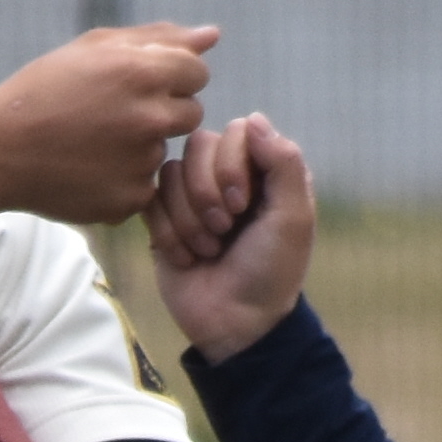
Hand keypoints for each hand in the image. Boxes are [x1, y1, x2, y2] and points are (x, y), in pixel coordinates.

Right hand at [0, 24, 217, 224]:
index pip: (198, 72)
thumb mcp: (95, 48)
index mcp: (143, 72)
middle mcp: (150, 118)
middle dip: (163, 110)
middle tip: (116, 114)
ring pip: (164, 150)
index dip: (171, 75)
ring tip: (95, 142)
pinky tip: (91, 169)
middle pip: (191, 113)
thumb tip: (212, 35)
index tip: (138, 83)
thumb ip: (159, 39)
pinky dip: (124, 179)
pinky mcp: (131, 199)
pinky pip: (146, 186)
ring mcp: (142, 163)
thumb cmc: (45, 90)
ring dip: (141, 146)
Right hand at [145, 114, 315, 363]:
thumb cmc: (270, 271)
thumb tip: (254, 117)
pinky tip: (186, 258)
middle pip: (199, 145)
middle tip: (224, 230)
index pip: (237, 131)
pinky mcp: (163, 219)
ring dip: (189, 218)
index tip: (242, 205)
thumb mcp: (292, 218)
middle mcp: (228, 176)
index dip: (232, 164)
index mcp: (264, 171)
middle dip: (207, 192)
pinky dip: (168, 232)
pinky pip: (149, 199)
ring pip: (170, 172)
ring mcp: (193, 197)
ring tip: (208, 249)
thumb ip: (283, 163)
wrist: (235, 324)